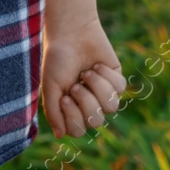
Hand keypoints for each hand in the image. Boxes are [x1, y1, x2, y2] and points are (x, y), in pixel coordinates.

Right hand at [40, 15, 127, 137]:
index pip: (77, 131)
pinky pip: (119, 89)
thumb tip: (61, 136)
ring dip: (97, 87)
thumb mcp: (50, 86)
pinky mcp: (117, 81)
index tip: (65, 98)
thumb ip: (53, 111)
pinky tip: (97, 65)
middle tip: (76, 84)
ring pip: (111, 107)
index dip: (73, 117)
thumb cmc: (57, 59)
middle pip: (97, 122)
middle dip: (86, 101)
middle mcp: (88, 104)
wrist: (72, 33)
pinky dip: (106, 75)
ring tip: (87, 72)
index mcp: (70, 108)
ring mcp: (103, 94)